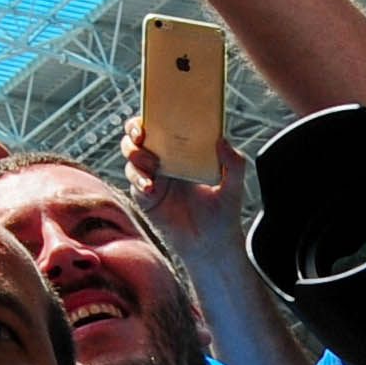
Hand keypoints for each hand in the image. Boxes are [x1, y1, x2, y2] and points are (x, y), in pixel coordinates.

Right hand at [122, 114, 247, 236]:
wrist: (211, 247)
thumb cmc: (223, 214)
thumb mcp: (234, 187)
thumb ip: (234, 164)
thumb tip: (222, 140)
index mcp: (183, 152)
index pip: (162, 127)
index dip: (151, 117)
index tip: (150, 117)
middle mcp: (164, 162)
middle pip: (137, 138)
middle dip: (133, 133)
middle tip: (140, 138)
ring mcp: (152, 178)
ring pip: (131, 157)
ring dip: (136, 158)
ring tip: (152, 168)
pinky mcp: (144, 197)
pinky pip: (133, 182)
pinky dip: (139, 181)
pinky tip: (152, 188)